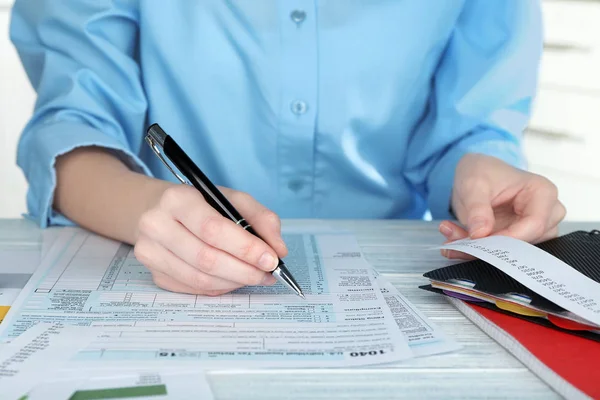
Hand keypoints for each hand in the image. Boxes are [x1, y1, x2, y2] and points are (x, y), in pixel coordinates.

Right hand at [134, 185, 286, 294]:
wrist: (157, 209)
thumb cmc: (201, 203)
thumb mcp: (232, 199)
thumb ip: (260, 218)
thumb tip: (279, 249)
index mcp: (177, 199)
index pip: (213, 229)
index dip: (245, 248)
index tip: (271, 259)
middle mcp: (156, 225)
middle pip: (206, 258)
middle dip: (245, 270)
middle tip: (269, 273)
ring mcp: (150, 252)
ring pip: (200, 279)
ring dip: (235, 282)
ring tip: (256, 277)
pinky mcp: (153, 273)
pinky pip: (193, 288)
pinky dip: (220, 288)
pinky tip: (234, 279)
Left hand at [439, 153, 565, 258]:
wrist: (476, 174)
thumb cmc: (482, 171)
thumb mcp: (473, 184)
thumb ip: (477, 208)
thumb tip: (480, 233)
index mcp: (542, 192)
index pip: (535, 224)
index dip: (508, 238)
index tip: (481, 241)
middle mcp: (546, 212)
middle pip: (527, 242)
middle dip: (491, 246)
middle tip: (459, 242)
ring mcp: (535, 228)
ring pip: (514, 252)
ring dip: (481, 250)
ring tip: (455, 237)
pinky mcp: (520, 238)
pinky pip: (502, 253)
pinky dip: (478, 250)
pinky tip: (459, 241)